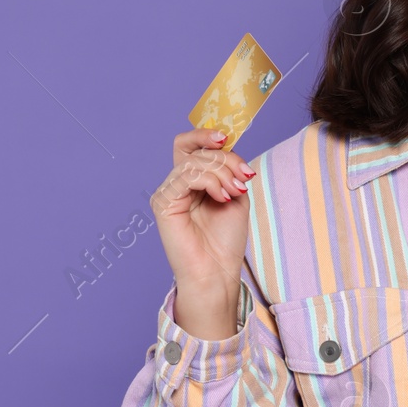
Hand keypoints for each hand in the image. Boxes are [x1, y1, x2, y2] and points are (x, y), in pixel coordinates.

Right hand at [151, 128, 255, 311]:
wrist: (218, 271)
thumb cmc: (225, 240)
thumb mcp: (235, 195)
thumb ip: (229, 170)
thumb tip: (226, 145)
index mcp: (193, 180)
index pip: (190, 144)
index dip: (205, 134)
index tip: (226, 137)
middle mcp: (178, 183)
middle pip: (197, 151)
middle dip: (226, 159)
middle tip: (244, 177)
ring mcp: (168, 192)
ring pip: (194, 162)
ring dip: (221, 173)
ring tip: (234, 192)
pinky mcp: (163, 202)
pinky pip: (185, 176)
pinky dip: (209, 182)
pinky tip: (222, 197)